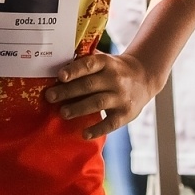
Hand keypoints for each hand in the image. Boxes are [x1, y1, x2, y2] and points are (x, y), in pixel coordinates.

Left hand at [42, 51, 160, 140]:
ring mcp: (121, 97)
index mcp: (107, 63)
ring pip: (98, 103)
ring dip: (78, 108)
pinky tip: (84, 134)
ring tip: (63, 112)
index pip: (89, 65)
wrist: (144, 77)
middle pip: (89, 85)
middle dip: (68, 91)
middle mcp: (115, 79)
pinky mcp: (126, 114)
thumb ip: (85, 61)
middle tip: (50, 96)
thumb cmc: (114, 69)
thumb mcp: (104, 60)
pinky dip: (97, 129)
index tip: (60, 76)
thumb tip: (57, 64)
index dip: (74, 70)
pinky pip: (111, 123)